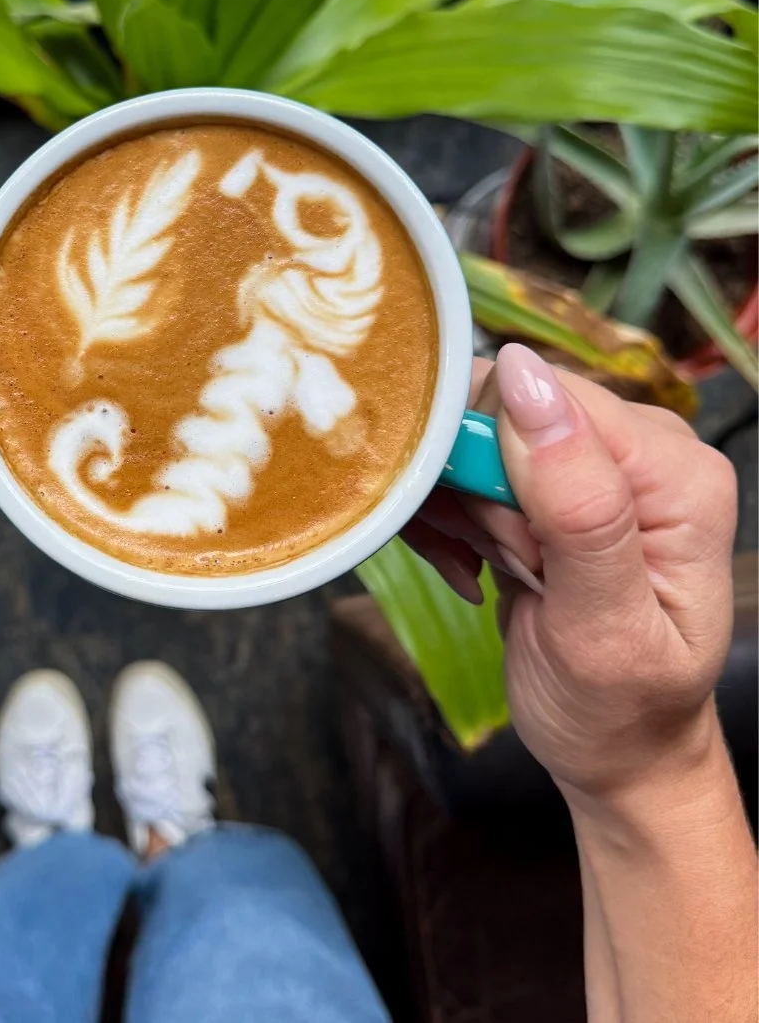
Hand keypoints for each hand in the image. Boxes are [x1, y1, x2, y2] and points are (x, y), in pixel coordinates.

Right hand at [404, 343, 737, 804]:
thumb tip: (522, 376)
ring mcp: (596, 464)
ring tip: (485, 570)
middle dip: (473, 489)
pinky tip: (475, 567)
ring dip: (457, 509)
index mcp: (676, 472)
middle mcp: (644, 451)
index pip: (550, 398)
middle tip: (497, 563)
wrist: (618, 754)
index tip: (499, 540)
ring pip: (475, 439)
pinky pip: (471, 467)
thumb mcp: (602, 625)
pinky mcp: (555, 483)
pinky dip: (454, 518)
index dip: (495, 456)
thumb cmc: (620, 710)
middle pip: (506, 412)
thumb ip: (576, 505)